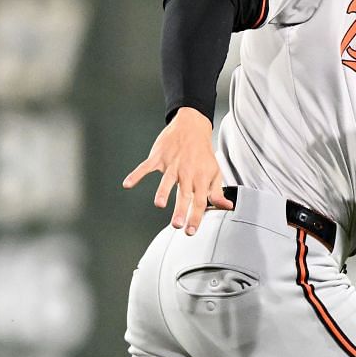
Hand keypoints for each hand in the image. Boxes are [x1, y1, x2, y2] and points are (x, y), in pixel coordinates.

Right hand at [121, 108, 232, 234]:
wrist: (192, 125)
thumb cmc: (202, 152)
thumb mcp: (214, 171)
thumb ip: (217, 191)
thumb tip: (227, 206)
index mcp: (201, 178)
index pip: (200, 201)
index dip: (196, 217)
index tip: (190, 231)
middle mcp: (187, 172)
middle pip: (184, 194)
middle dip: (181, 210)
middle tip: (177, 224)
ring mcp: (172, 164)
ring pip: (167, 180)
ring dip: (163, 191)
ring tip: (160, 204)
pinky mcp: (159, 157)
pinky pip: (146, 166)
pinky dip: (136, 174)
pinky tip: (127, 184)